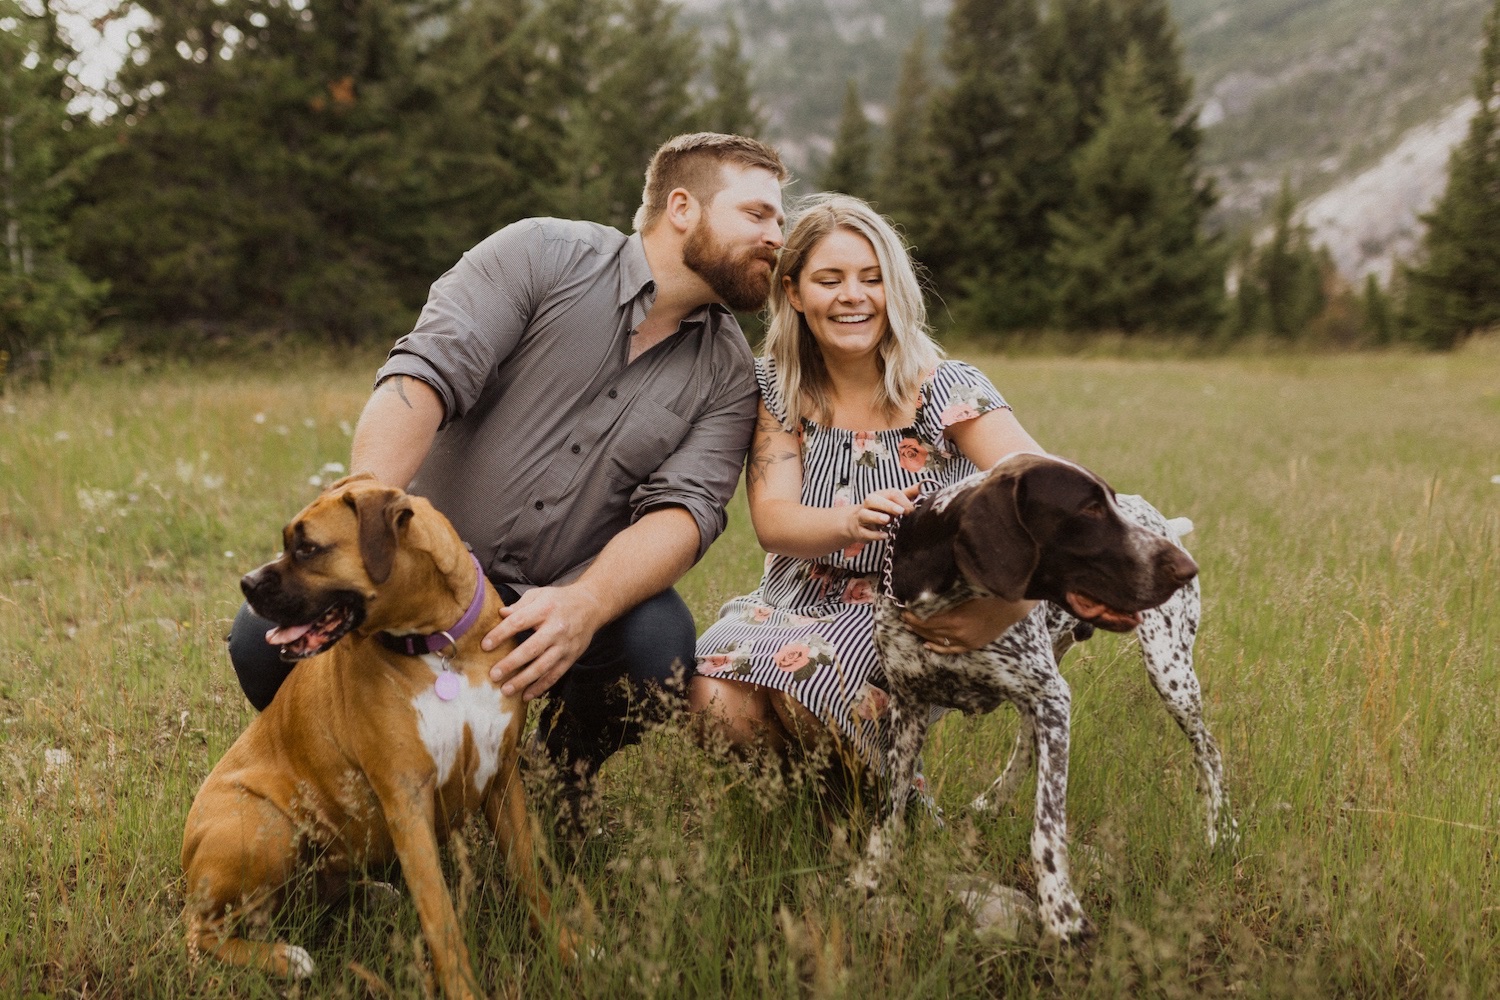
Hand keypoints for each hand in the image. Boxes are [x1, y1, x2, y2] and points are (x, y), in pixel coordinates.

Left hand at [483, 583, 606, 700]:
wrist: (592, 605)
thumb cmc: (559, 600)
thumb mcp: (540, 594)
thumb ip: (519, 606)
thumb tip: (500, 614)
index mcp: (545, 609)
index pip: (519, 622)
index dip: (501, 634)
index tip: (485, 645)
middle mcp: (556, 628)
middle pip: (532, 648)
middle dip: (512, 663)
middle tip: (493, 675)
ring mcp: (565, 645)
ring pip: (543, 666)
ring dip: (524, 680)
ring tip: (506, 690)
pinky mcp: (571, 657)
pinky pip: (555, 675)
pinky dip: (541, 687)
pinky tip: (526, 695)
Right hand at [844, 483, 921, 544]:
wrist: (857, 523)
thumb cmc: (879, 511)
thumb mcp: (892, 502)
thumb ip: (907, 495)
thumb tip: (921, 486)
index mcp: (879, 496)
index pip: (891, 493)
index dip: (902, 500)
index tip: (912, 510)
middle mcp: (868, 505)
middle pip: (873, 500)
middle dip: (887, 505)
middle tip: (900, 511)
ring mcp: (862, 518)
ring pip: (865, 514)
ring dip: (876, 517)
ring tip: (887, 520)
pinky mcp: (859, 531)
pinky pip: (865, 532)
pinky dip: (874, 534)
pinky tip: (884, 536)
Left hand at [902, 596, 1036, 653]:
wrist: (1010, 607)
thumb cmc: (987, 595)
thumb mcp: (963, 594)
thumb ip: (945, 599)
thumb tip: (925, 596)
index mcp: (955, 620)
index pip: (927, 623)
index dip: (914, 619)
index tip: (905, 612)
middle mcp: (959, 634)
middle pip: (930, 633)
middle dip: (915, 626)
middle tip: (905, 619)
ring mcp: (966, 642)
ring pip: (938, 642)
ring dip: (923, 636)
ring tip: (912, 629)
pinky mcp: (972, 645)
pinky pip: (951, 650)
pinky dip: (938, 648)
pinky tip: (927, 645)